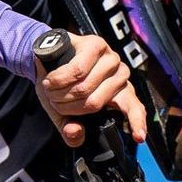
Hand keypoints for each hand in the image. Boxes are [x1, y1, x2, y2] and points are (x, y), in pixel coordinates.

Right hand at [35, 32, 147, 147]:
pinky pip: (77, 71)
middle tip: (55, 100)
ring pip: (84, 87)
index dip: (136, 122)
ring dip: (60, 92)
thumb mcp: (62, 113)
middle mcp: (118, 75)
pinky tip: (51, 79)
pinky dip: (59, 79)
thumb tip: (75, 133)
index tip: (138, 137)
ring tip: (52, 88)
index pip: (134, 108)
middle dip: (67, 106)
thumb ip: (70, 130)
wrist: (43, 59)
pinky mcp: (96, 45)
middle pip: (94, 103)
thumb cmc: (59, 84)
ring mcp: (109, 59)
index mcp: (118, 94)